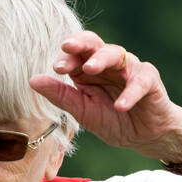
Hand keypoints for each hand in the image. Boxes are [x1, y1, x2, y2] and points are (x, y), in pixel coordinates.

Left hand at [29, 32, 181, 162]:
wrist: (145, 137)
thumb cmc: (113, 121)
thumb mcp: (83, 111)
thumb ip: (61, 96)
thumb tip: (32, 80)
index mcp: (89, 70)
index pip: (76, 54)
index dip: (66, 57)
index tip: (56, 67)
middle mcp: (109, 64)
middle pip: (95, 45)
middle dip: (81, 44)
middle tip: (68, 47)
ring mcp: (130, 69)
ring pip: (116, 54)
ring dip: (102, 60)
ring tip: (89, 70)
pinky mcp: (149, 80)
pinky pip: (139, 81)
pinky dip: (130, 93)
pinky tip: (120, 106)